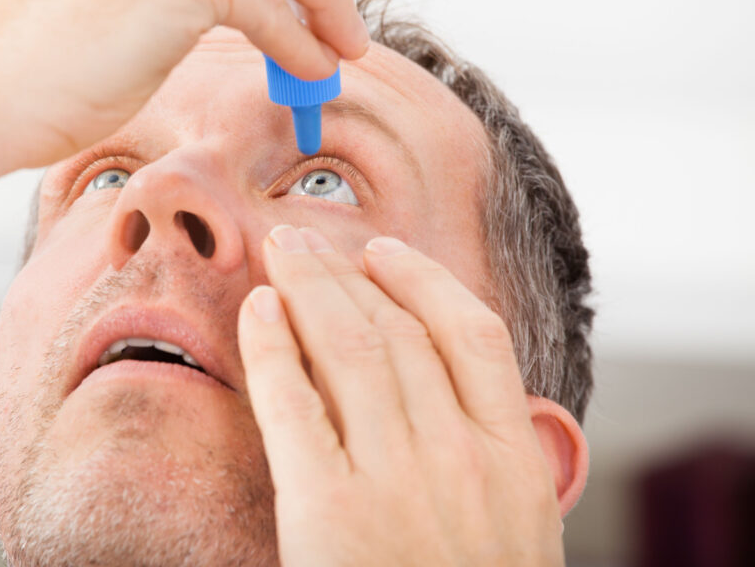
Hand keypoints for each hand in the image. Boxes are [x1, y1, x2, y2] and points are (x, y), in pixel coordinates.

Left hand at [238, 225, 564, 565]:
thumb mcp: (517, 536)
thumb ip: (500, 459)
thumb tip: (473, 396)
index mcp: (513, 461)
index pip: (471, 334)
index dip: (423, 279)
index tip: (385, 250)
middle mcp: (458, 457)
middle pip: (397, 329)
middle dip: (346, 271)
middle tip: (307, 239)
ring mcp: (393, 480)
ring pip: (349, 348)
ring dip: (310, 288)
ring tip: (281, 253)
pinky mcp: (325, 509)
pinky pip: (293, 403)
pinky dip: (273, 348)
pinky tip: (257, 311)